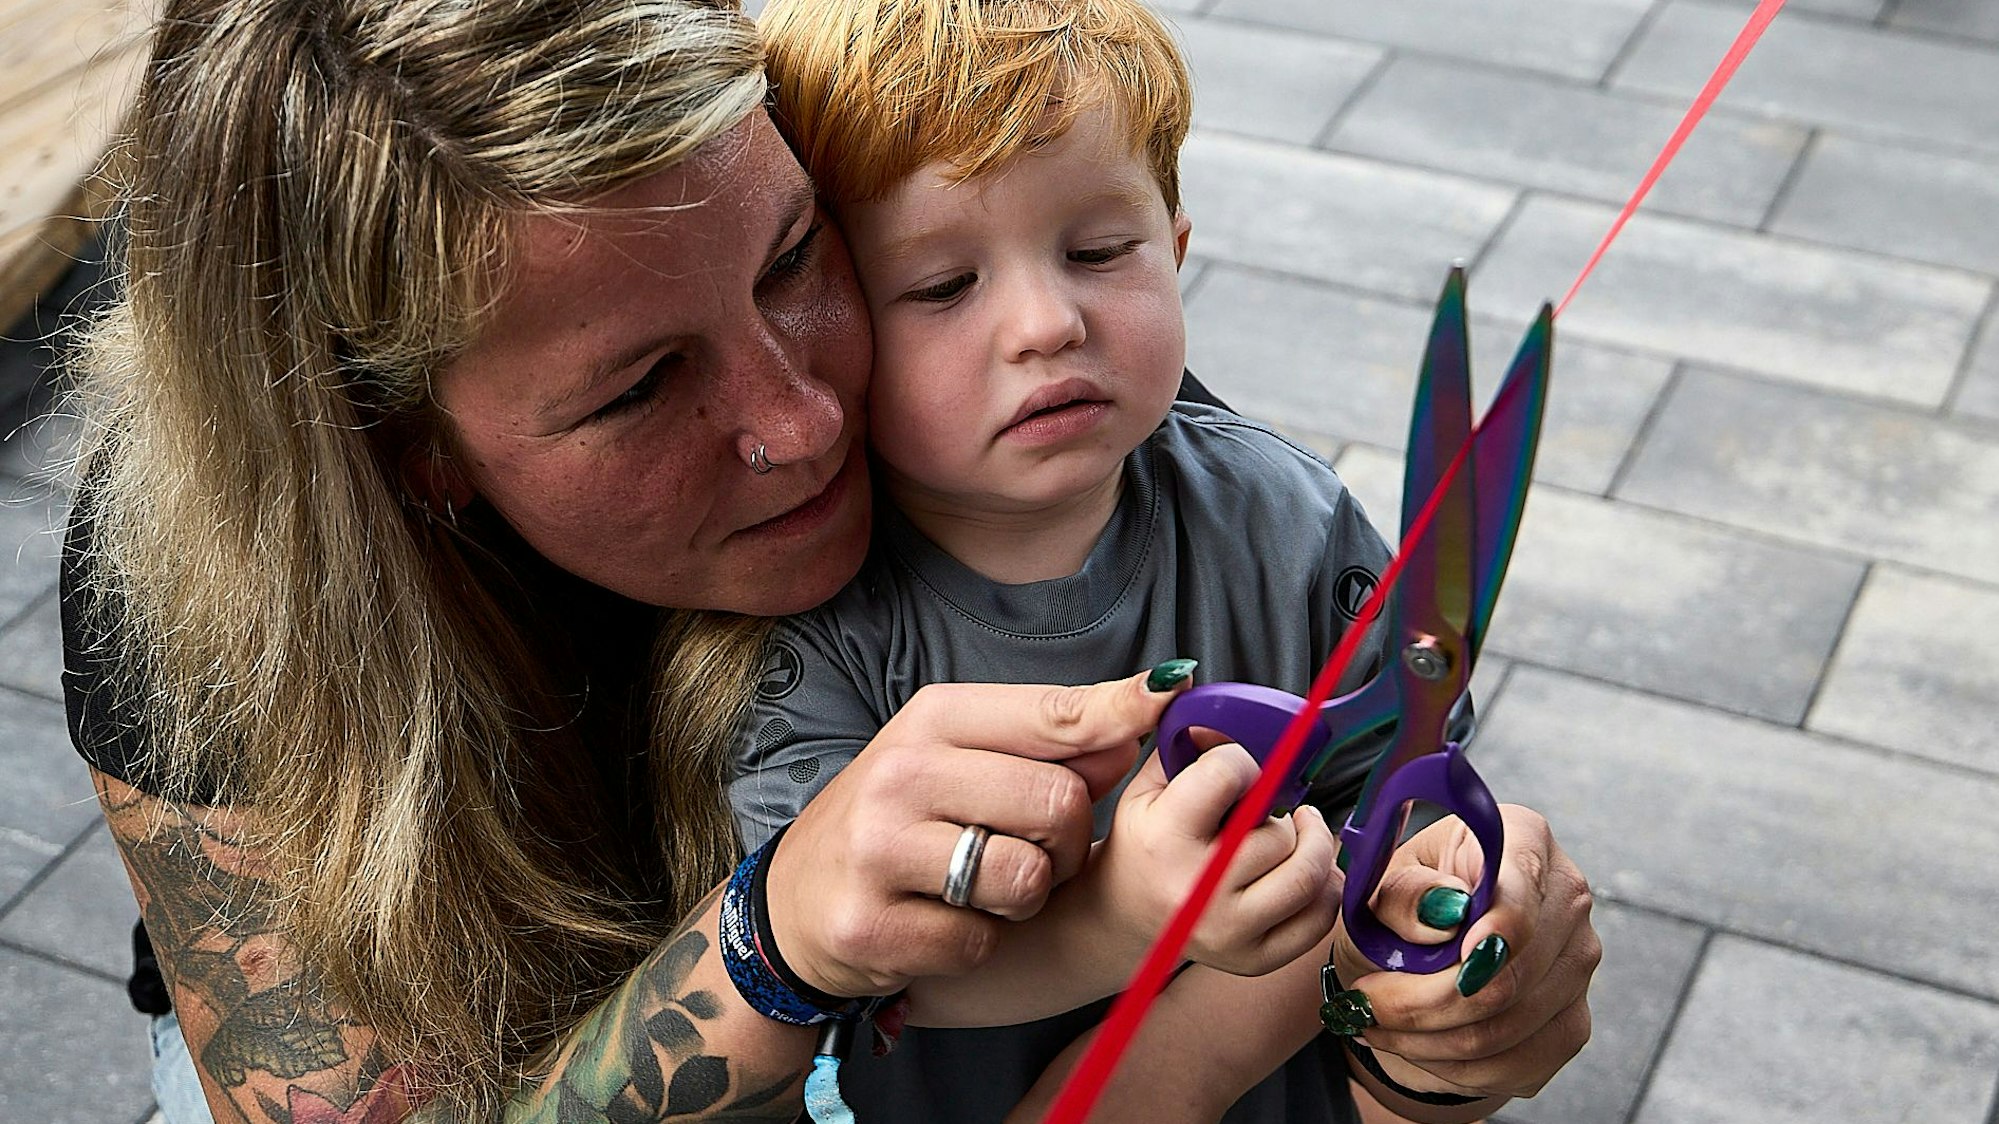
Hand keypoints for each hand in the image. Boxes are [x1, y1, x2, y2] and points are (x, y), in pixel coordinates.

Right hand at [766, 670, 1180, 999]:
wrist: (792, 905)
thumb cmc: (893, 823)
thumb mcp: (956, 762)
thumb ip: (1045, 746)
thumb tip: (1136, 724)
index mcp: (930, 720)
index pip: (1050, 713)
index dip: (1119, 711)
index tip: (1170, 694)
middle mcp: (901, 774)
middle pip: (1059, 802)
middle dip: (1068, 840)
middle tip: (1032, 850)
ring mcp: (880, 850)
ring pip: (1027, 876)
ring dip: (1027, 896)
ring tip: (984, 889)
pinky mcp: (874, 925)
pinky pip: (982, 941)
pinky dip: (977, 943)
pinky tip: (939, 924)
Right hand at [1092, 744, 1341, 976]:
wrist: (1125, 915)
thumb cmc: (1143, 842)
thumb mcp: (1147, 788)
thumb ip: (1187, 745)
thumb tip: (1228, 711)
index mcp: (1163, 839)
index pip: (1229, 774)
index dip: (1241, 762)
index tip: (1237, 771)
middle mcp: (1196, 892)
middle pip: (1278, 832)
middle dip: (1279, 810)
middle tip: (1265, 808)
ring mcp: (1228, 931)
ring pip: (1307, 874)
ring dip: (1312, 842)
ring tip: (1298, 828)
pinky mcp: (1255, 959)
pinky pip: (1319, 917)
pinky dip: (1324, 885)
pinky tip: (1302, 866)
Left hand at [1327, 805, 1597, 1100]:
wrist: (1418, 952)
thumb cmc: (1398, 907)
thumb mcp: (1379, 886)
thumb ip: (1404, 894)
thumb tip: (1441, 912)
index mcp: (1525, 838)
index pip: (1523, 887)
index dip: (1498, 928)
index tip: (1459, 957)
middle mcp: (1567, 897)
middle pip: (1509, 973)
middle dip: (1425, 1001)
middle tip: (1363, 1004)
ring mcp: (1577, 963)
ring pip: (1506, 1026)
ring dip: (1428, 1038)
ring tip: (1374, 1024)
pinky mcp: (1571, 1021)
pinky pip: (1515, 1063)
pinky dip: (1453, 1065)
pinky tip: (1413, 1044)